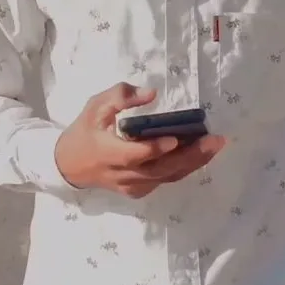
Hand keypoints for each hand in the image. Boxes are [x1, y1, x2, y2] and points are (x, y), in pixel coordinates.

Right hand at [55, 82, 225, 197]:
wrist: (70, 166)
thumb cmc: (85, 130)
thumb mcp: (95, 106)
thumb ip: (120, 96)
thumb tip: (151, 93)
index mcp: (108, 152)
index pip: (134, 155)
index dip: (154, 148)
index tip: (175, 138)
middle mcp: (122, 173)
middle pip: (160, 169)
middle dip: (190, 156)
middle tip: (215, 140)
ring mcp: (132, 185)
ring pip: (166, 177)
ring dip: (193, 162)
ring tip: (215, 145)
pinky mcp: (138, 190)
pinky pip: (164, 180)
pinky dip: (183, 168)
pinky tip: (200, 154)